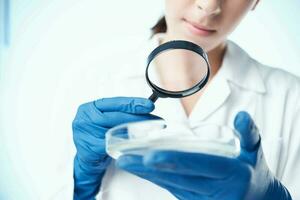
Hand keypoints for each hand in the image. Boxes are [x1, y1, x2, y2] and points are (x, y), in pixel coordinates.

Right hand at [72, 97, 159, 199]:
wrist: (85, 159)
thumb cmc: (97, 136)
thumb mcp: (105, 121)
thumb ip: (120, 114)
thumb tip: (146, 109)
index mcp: (89, 108)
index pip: (114, 102)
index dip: (133, 103)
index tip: (149, 105)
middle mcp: (85, 120)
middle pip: (116, 117)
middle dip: (138, 118)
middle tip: (156, 121)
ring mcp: (85, 135)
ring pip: (116, 132)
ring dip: (135, 132)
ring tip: (150, 132)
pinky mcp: (89, 150)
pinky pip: (112, 146)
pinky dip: (126, 144)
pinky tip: (138, 144)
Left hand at [116, 111, 291, 199]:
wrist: (256, 199)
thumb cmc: (252, 171)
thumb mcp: (255, 151)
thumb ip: (248, 133)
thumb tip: (241, 115)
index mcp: (229, 173)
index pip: (198, 164)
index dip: (174, 160)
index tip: (150, 156)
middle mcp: (213, 188)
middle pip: (177, 176)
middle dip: (150, 168)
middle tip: (126, 157)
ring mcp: (200, 196)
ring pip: (170, 184)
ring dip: (146, 173)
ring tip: (125, 161)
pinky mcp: (192, 199)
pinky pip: (170, 187)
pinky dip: (153, 178)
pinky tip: (138, 168)